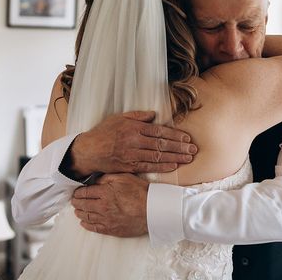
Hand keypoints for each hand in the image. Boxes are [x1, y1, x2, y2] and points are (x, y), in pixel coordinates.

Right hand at [70, 111, 196, 176]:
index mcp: (133, 127)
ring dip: (175, 157)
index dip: (174, 135)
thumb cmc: (103, 133)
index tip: (186, 138)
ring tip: (188, 158)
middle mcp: (134, 140)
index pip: (159, 131)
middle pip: (161, 144)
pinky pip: (149, 167)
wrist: (88, 151)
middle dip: (180, 147)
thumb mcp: (118, 118)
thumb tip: (153, 115)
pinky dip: (162, 167)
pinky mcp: (129, 166)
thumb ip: (137, 116)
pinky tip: (173, 166)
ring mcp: (131, 154)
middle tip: (193, 149)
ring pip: (158, 156)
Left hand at [72, 173, 148, 236]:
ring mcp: (106, 219)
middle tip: (74, 200)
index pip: (84, 192)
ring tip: (77, 210)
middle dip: (76, 202)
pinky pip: (94, 228)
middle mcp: (102, 207)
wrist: (152, 210)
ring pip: (86, 217)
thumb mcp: (123, 177)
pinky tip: (84, 222)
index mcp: (104, 193)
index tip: (76, 192)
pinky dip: (86, 224)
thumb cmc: (140, 192)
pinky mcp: (111, 229)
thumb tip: (95, 180)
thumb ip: (107, 177)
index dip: (78, 192)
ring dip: (79, 213)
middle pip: (82, 205)